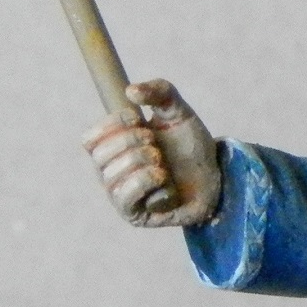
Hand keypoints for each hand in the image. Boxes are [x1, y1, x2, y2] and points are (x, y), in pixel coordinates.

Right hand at [81, 79, 222, 227]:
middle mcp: (110, 173)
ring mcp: (120, 196)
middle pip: (101, 156)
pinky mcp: (135, 215)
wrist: (216, 176)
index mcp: (112, 149)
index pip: (90, 138)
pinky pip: (126, 198)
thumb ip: (159, 92)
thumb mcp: (178, 111)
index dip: (113, 125)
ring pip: (113, 175)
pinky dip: (148, 183)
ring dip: (144, 164)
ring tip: (163, 165)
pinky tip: (165, 182)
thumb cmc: (190, 146)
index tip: (139, 118)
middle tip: (157, 146)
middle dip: (133, 143)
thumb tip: (130, 91)